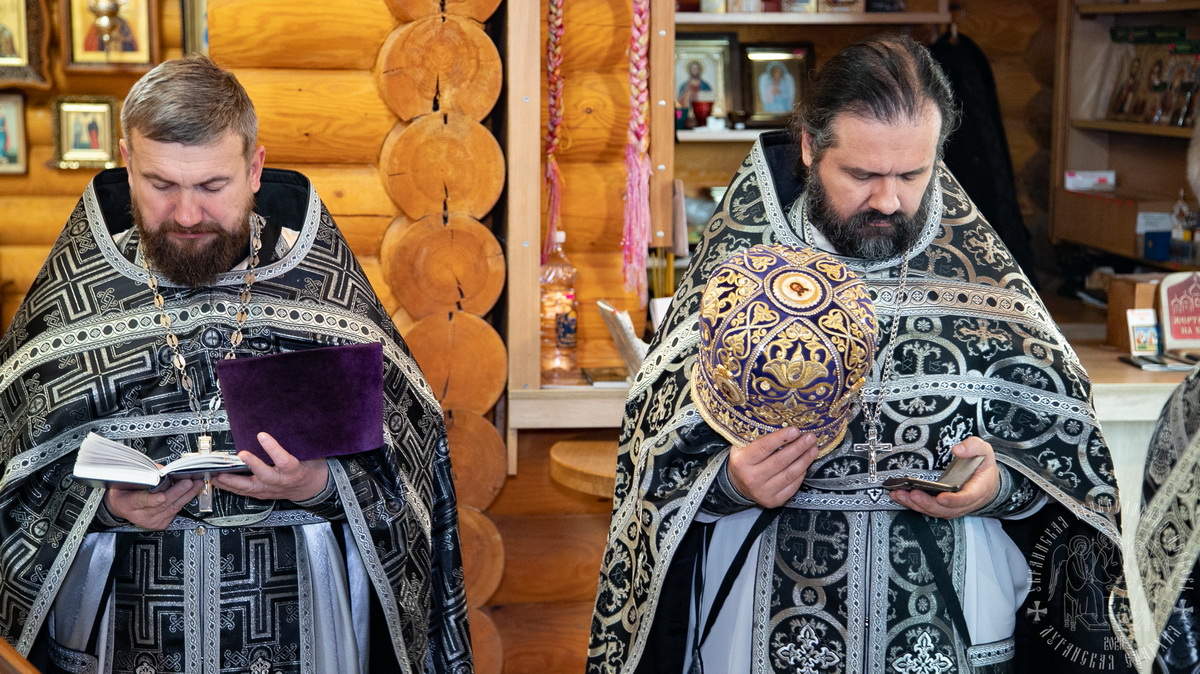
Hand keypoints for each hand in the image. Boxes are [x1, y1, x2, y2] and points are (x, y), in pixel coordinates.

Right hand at [106, 477, 203, 529]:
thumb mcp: (126, 481)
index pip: (140, 501)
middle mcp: (141, 515)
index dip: (152, 499)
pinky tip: (192, 492)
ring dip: (186, 495)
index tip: (161, 496)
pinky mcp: (160, 524)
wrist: (121, 507)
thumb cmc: (123, 493)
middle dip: (177, 492)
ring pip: (172, 508)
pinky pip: (175, 511)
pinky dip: (183, 500)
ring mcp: (152, 521)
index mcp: (128, 504)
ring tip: (195, 485)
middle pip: (161, 504)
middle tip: (187, 482)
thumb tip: (161, 470)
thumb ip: (142, 476)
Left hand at [211, 432, 329, 502]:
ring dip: (232, 481)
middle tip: (239, 455)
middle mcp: (281, 481)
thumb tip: (281, 424)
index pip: (283, 460)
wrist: (312, 488)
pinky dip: (230, 487)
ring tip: (218, 472)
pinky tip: (218, 481)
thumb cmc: (309, 469)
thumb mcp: (308, 454)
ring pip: (250, 488)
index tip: (262, 435)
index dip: (273, 448)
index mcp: (294, 470)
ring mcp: (270, 489)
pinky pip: (244, 492)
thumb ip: (294, 444)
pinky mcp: (262, 493)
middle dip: (251, 466)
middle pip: (265, 476)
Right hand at [728, 427, 819, 507]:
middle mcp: (751, 478)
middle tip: (811, 438)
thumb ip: (758, 437)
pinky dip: (801, 474)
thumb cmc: (744, 460)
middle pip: (780, 461)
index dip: (781, 438)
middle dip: (799, 448)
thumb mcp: (743, 446)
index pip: (764, 447)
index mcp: (742, 461)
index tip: (796, 430)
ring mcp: (762, 492)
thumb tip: (784, 424)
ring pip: (789, 474)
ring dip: (804, 460)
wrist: (737, 485)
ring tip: (813, 449)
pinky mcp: (772, 501)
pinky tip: (806, 464)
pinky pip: (792, 486)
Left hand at [889, 437, 999, 518]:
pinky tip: (900, 496)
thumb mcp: (984, 452)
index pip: (966, 498)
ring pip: (935, 511)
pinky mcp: (943, 507)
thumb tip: (957, 449)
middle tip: (913, 494)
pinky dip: (913, 505)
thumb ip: (973, 447)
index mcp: (977, 490)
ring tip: (900, 495)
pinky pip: (928, 509)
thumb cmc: (983, 467)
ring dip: (916, 505)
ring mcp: (953, 507)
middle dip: (928, 503)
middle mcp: (965, 503)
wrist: (987, 483)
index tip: (941, 497)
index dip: (954, 500)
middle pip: (946, 509)